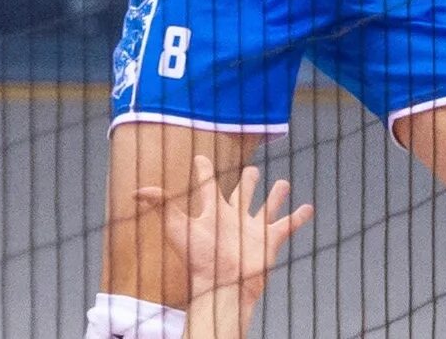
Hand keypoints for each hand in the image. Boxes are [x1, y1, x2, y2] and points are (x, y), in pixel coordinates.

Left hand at [133, 158, 313, 303]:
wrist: (223, 286)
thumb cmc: (200, 259)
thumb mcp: (178, 228)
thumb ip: (162, 206)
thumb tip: (137, 191)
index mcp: (213, 213)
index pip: (206, 187)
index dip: (203, 172)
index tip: (201, 158)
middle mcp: (233, 219)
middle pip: (241, 196)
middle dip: (247, 183)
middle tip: (251, 170)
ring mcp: (253, 230)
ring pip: (267, 208)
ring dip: (275, 197)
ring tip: (282, 184)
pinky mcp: (271, 240)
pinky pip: (288, 225)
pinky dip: (299, 217)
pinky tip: (308, 208)